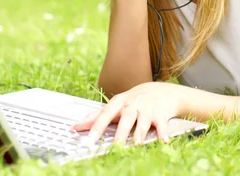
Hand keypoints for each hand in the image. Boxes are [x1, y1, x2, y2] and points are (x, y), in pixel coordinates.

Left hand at [70, 82, 185, 145]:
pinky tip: (163, 141)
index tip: (89, 140)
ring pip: (142, 123)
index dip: (97, 128)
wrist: (163, 91)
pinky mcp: (161, 115)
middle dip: (120, 133)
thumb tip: (76, 126)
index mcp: (120, 102)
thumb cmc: (135, 100)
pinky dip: (163, 133)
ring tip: (136, 145)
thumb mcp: (117, 104)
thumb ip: (97, 115)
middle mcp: (133, 105)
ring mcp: (148, 109)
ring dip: (139, 134)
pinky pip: (162, 125)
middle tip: (114, 147)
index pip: (105, 114)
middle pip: (125, 119)